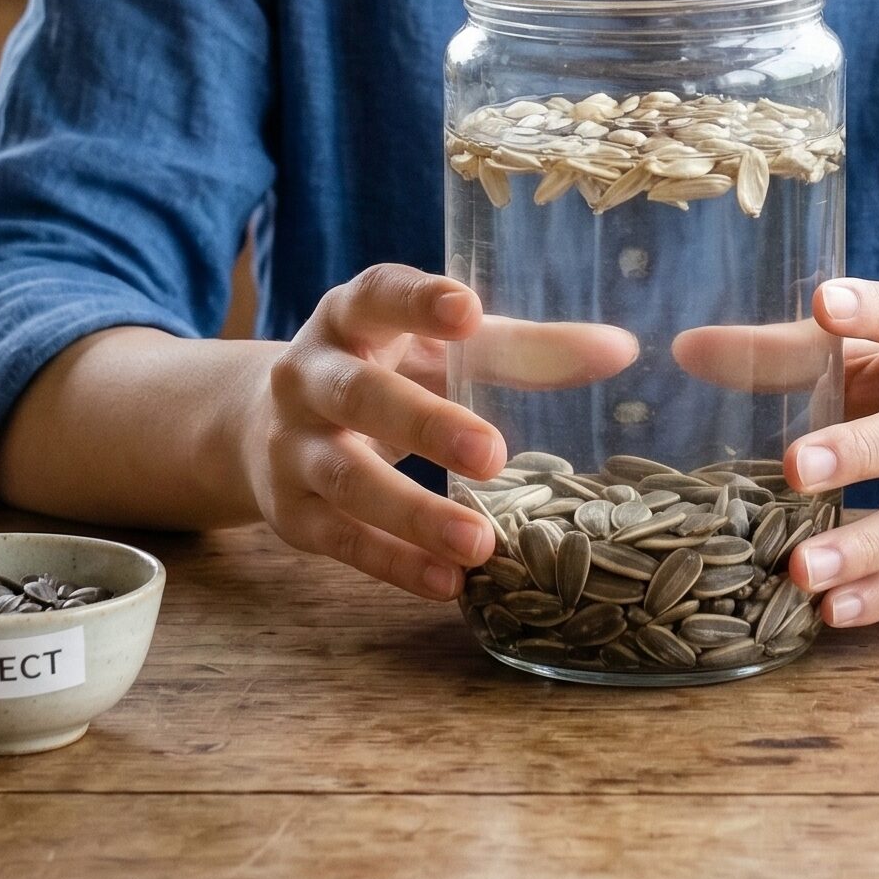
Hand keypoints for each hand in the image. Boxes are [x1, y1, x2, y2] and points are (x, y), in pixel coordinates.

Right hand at [245, 263, 636, 601]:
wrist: (257, 424)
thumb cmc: (383, 370)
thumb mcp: (437, 349)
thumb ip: (522, 349)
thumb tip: (620, 350)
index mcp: (350, 316)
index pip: (377, 295)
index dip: (417, 301)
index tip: (467, 310)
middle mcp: (308, 375)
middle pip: (360, 395)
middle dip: (425, 424)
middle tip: (493, 454)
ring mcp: (292, 447)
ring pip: (348, 480)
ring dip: (414, 514)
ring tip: (479, 543)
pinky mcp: (290, 513)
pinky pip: (342, 541)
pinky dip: (395, 564)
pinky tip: (449, 583)